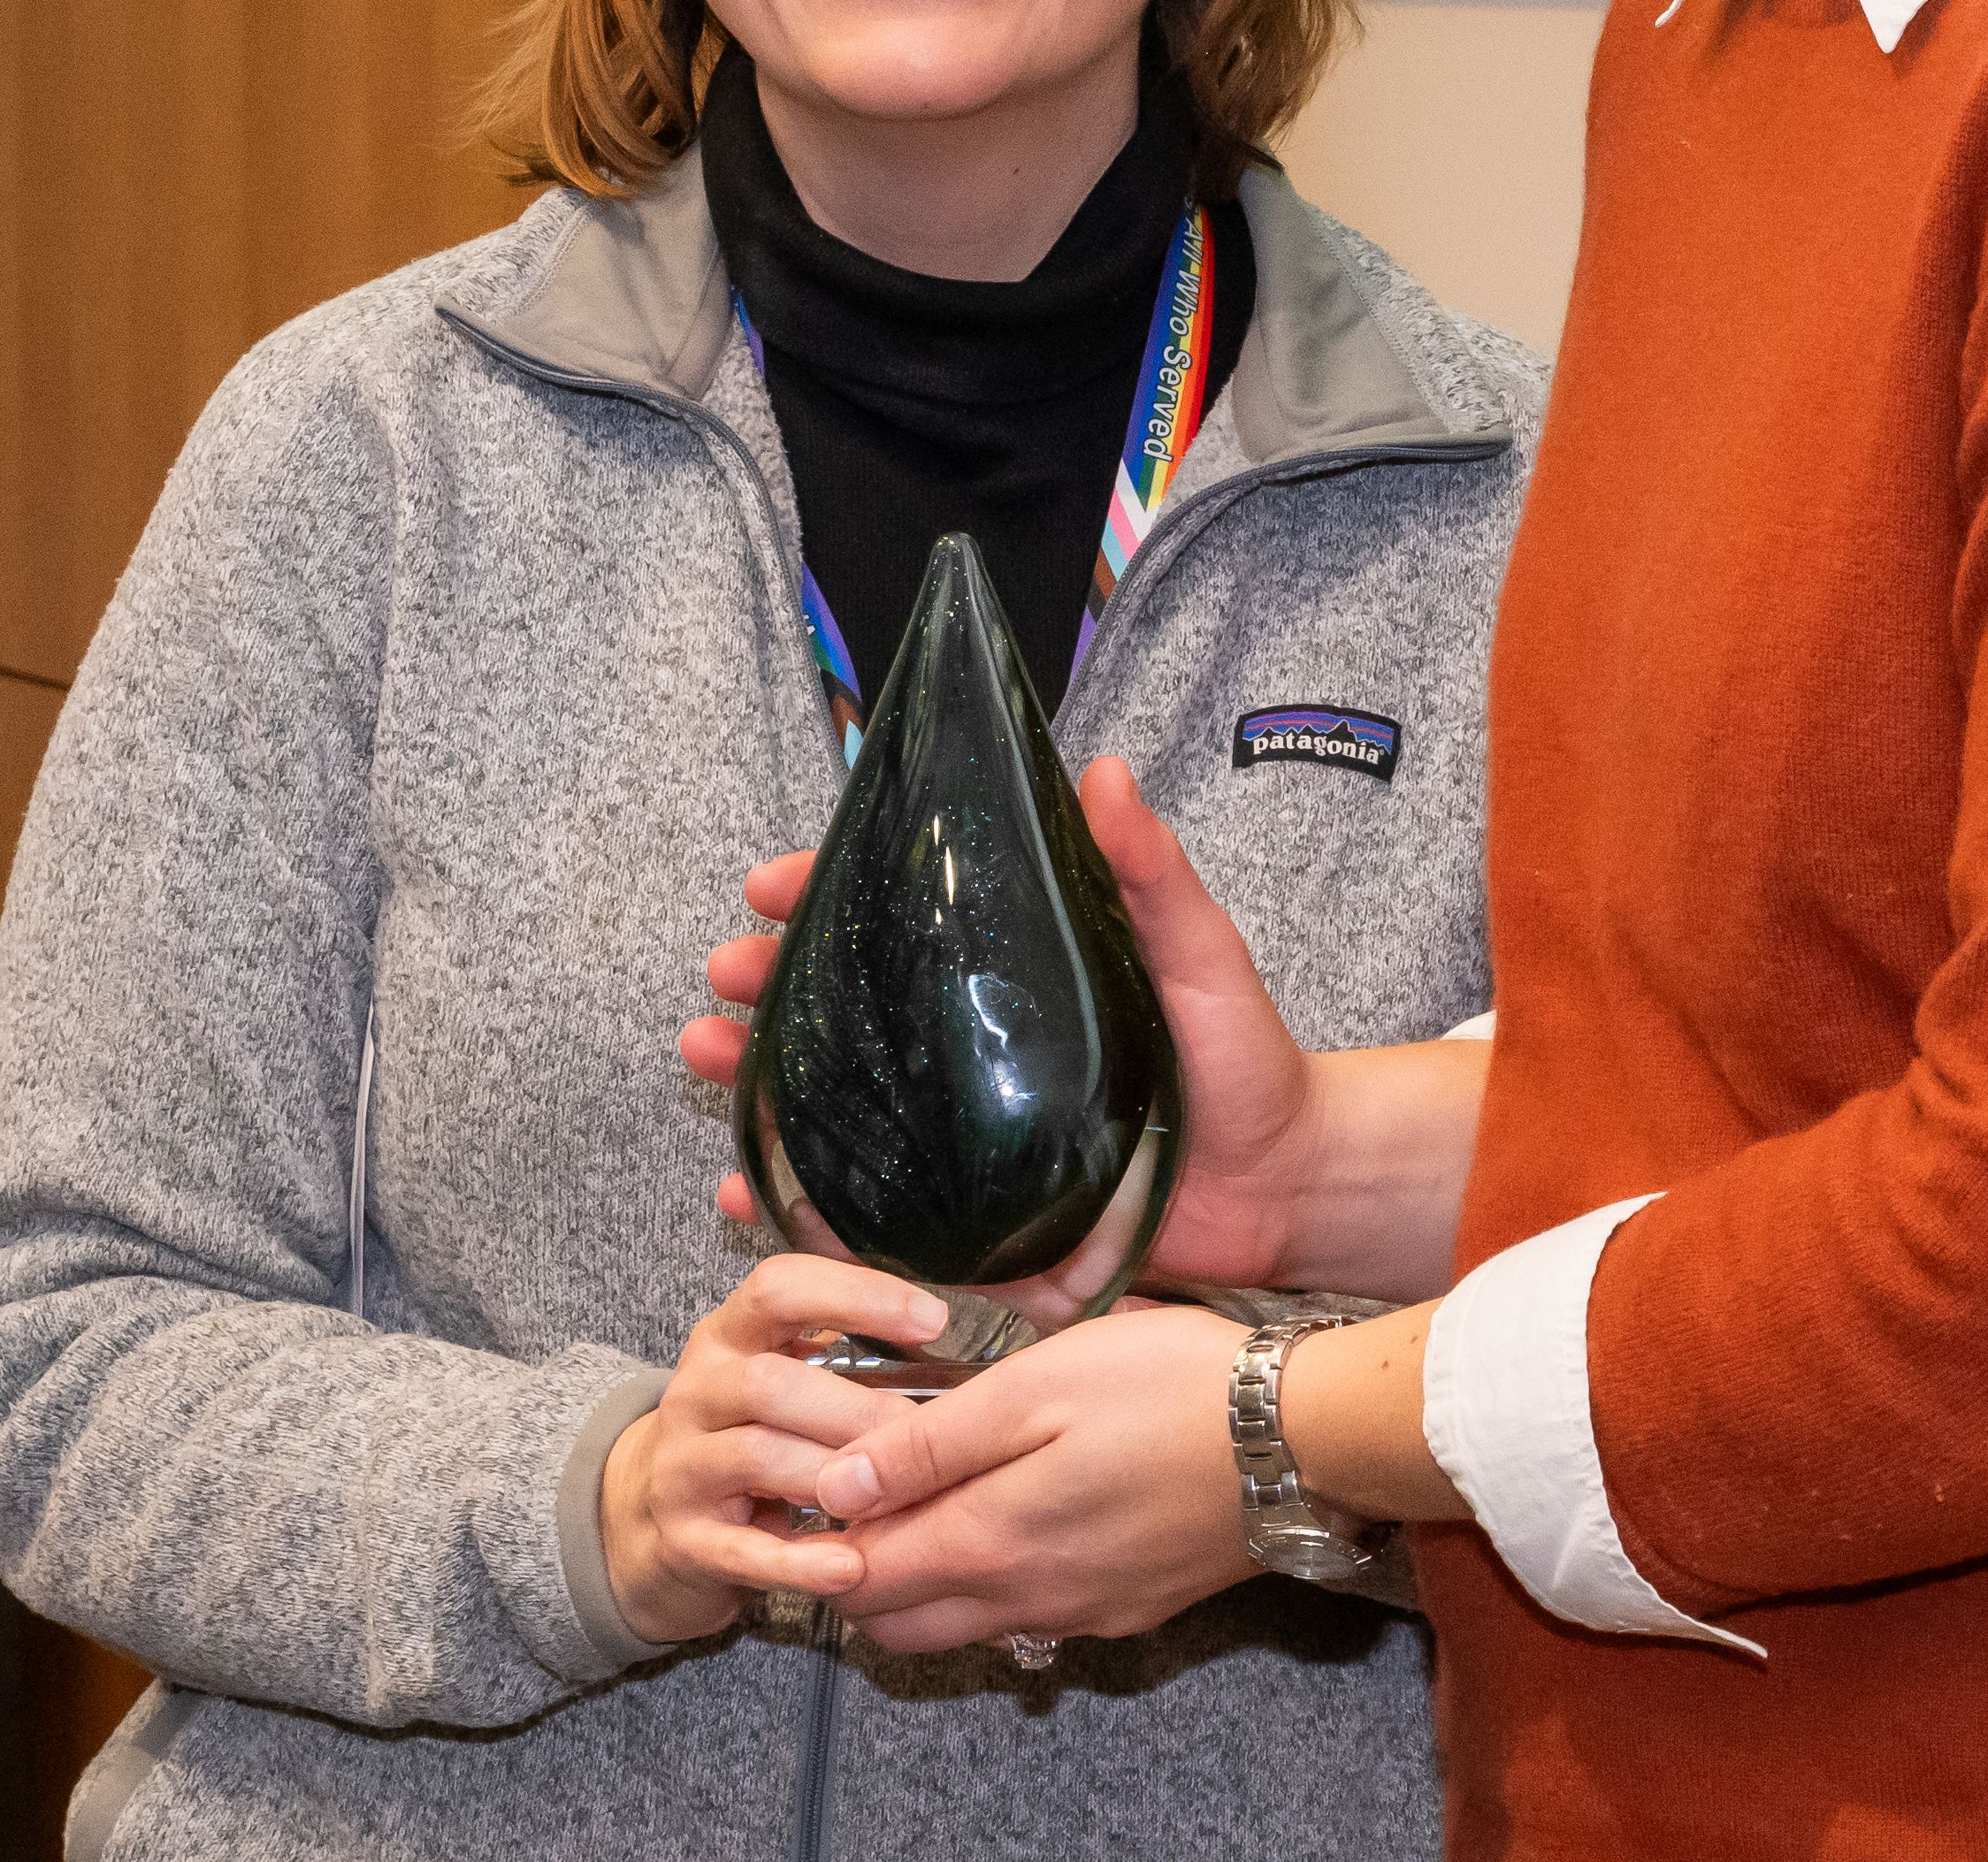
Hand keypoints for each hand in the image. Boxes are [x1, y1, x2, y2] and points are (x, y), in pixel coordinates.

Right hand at [595, 1256, 938, 1649]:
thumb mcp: (773, 1377)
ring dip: (834, 1476)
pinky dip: (802, 1563)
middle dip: (856, 1409)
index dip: (856, 1294)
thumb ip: (837, 1353)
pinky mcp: (684, 1542)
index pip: (779, 1289)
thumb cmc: (739, 1437)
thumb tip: (936, 1335)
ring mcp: (682, 1469)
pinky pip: (744, 1552)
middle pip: (769, 1383)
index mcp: (726, 1338)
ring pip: (758, 1457)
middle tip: (923, 1434)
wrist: (643, 1521)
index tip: (932, 1319)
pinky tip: (851, 1568)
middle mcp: (696, 1394)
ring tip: (892, 1496)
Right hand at [683, 761, 1332, 1291]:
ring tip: (703, 1066)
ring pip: (837, 1099)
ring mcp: (967, 1131)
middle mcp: (976, 1045)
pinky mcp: (972, 1215)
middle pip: (846, 1006)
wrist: (1284, 1188)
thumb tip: (1105, 772)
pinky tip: (741, 1193)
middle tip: (721, 982)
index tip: (768, 882)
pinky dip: (797, 1202)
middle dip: (768, 986)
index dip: (826, 891)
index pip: (900, 917)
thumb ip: (1151, 872)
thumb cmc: (1244, 1060)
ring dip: (757, 1083)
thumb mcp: (1198, 951)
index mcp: (1014, 969)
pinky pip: (868, 1206)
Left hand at [807, 1299, 1260, 1655]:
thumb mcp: (1037, 1385)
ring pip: (968, 1622)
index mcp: (992, 1543)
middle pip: (902, 1622)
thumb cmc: (1169, 1388)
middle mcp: (1029, 1599)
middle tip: (868, 1489)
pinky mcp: (1131, 1609)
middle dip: (863, 1571)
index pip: (861, 1580)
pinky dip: (1002, 1578)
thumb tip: (836, 1488)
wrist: (1306, 1439)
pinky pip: (1036, 1614)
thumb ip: (930, 1445)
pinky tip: (1028, 1508)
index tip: (815, 1481)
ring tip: (943, 1489)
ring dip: (932, 1576)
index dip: (822, 1539)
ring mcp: (1085, 1612)